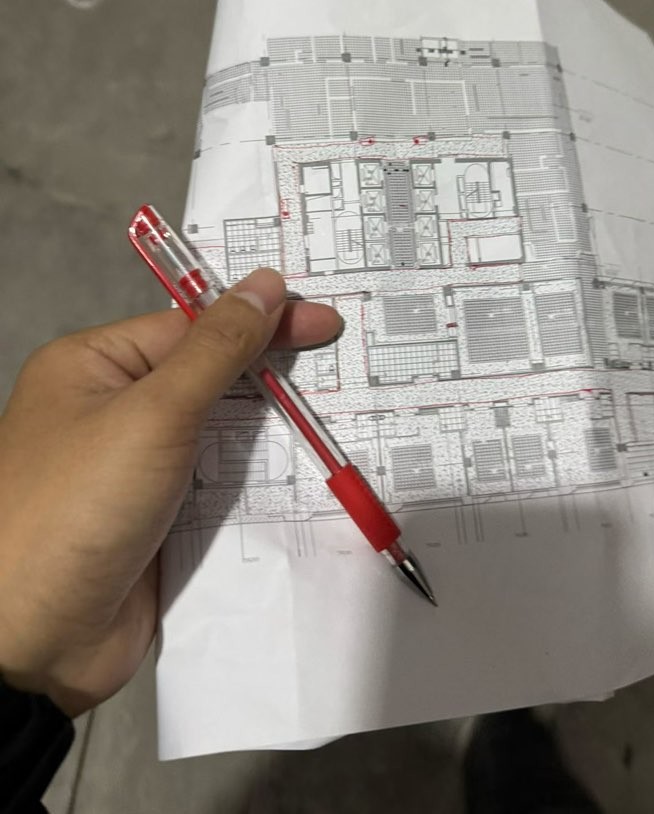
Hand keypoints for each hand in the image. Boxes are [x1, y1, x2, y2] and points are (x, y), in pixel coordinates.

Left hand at [0, 269, 339, 717]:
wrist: (34, 643)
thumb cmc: (78, 509)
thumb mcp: (153, 414)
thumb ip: (217, 350)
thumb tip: (265, 285)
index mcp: (95, 367)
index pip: (192, 326)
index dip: (260, 320)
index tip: (325, 321)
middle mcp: (116, 410)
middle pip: (211, 378)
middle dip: (273, 374)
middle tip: (344, 365)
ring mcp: (141, 470)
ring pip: (223, 435)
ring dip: (275, 432)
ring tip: (344, 417)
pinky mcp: (164, 522)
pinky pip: (222, 488)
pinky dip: (263, 483)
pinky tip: (314, 474)